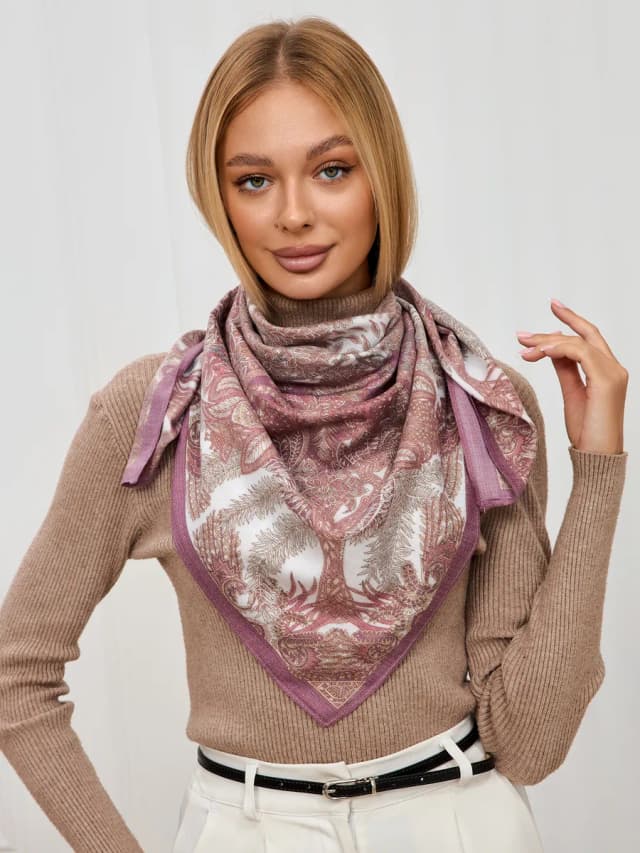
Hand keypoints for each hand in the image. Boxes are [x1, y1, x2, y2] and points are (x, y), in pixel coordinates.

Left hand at [515, 299, 627, 453]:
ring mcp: (613, 373)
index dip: (571, 321)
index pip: (589, 338)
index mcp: (607, 371)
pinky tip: (540, 351)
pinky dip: (559, 348)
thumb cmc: (587, 431)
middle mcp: (614, 368)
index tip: (553, 307)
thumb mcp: (571, 393)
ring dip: (547, 342)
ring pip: (579, 343)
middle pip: (585, 335)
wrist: (597, 456)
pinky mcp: (607, 381)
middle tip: (523, 333)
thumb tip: (552, 349)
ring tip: (524, 348)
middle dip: (555, 327)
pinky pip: (581, 353)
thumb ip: (565, 369)